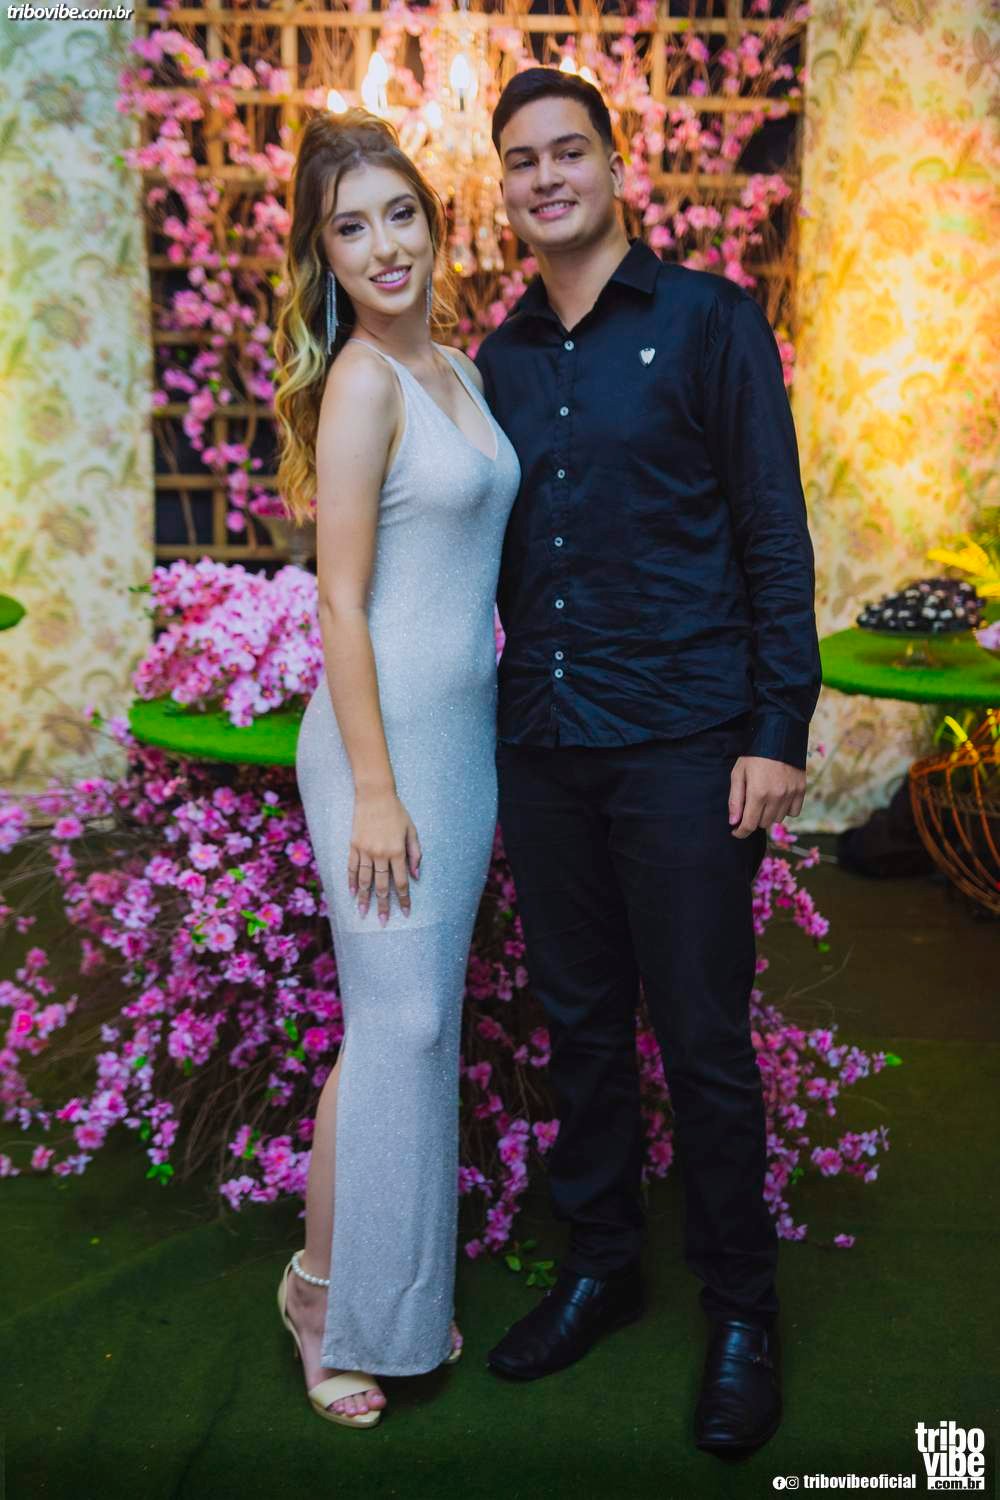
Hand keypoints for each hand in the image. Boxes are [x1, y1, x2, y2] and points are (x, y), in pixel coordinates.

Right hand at [348, 788, 420, 923]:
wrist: (375, 795)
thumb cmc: (397, 812)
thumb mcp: (412, 831)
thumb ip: (415, 854)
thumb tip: (416, 876)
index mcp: (397, 851)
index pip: (401, 882)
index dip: (403, 899)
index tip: (404, 912)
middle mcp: (380, 854)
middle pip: (381, 886)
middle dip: (383, 905)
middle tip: (383, 921)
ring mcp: (365, 850)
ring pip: (365, 880)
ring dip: (364, 898)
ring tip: (363, 913)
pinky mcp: (354, 845)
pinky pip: (352, 867)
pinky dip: (352, 881)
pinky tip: (352, 893)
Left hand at [728, 756, 804, 838]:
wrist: (778, 737)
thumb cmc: (754, 756)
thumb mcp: (738, 774)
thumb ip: (735, 800)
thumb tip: (733, 822)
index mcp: (757, 793)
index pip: (749, 824)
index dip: (741, 832)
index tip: (736, 831)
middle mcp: (776, 797)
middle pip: (763, 823)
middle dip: (753, 819)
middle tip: (750, 807)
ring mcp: (790, 794)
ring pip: (778, 819)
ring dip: (769, 815)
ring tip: (764, 800)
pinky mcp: (801, 790)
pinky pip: (794, 812)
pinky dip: (785, 810)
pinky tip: (779, 800)